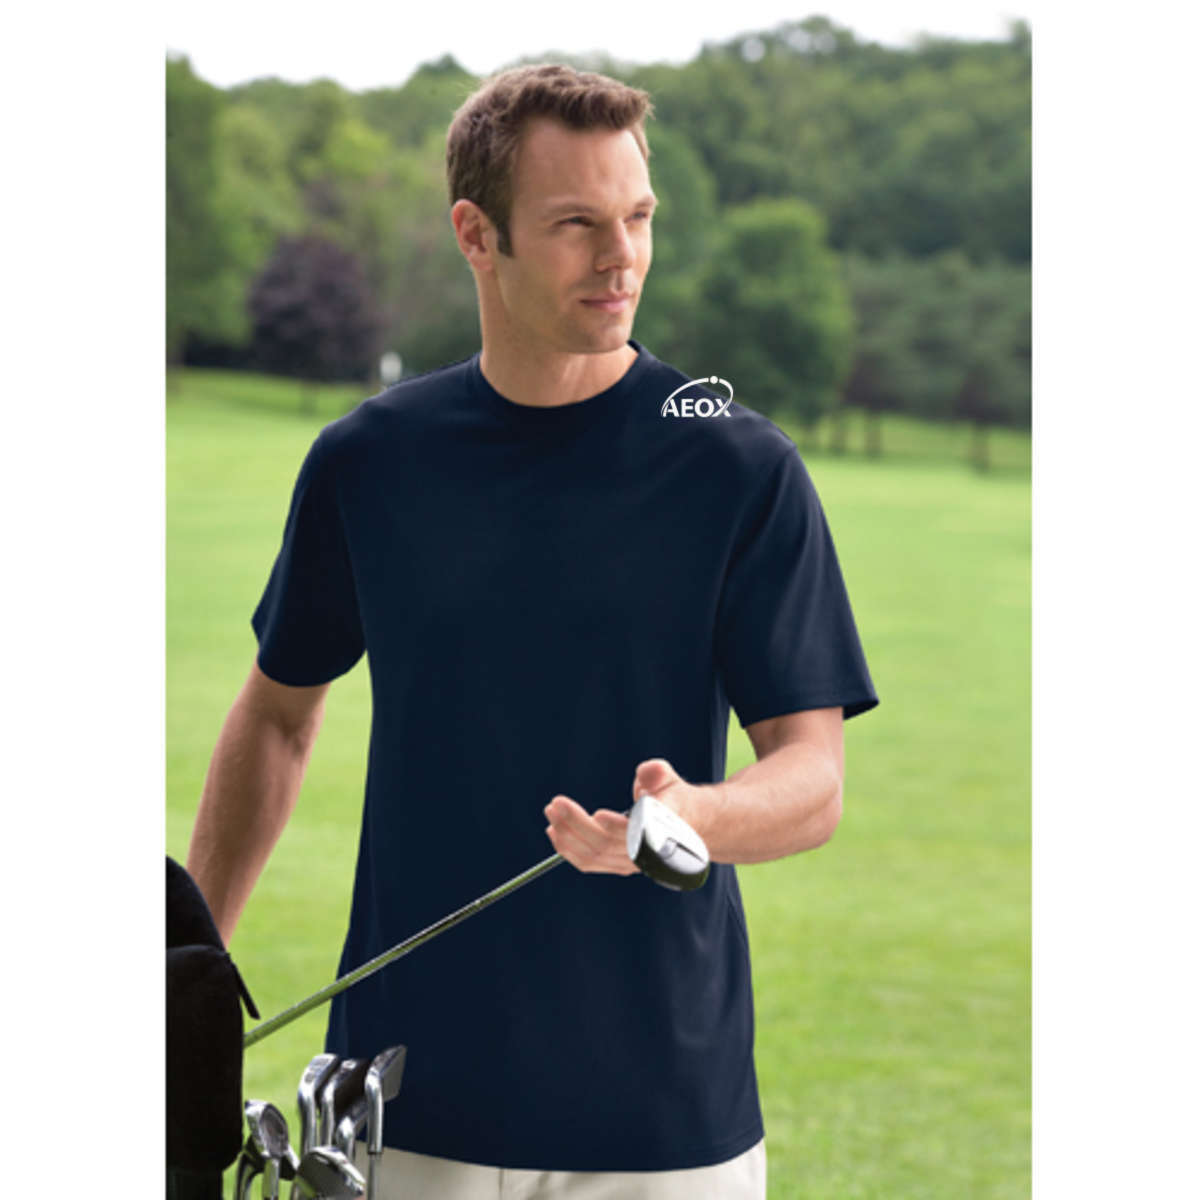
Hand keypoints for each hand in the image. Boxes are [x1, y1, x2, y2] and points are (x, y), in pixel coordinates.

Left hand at [544, 758, 707, 875]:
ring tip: (551, 814)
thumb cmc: (673, 796)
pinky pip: (589, 862)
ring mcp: (632, 863)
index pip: (640, 835)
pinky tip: (555, 833)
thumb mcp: (669, 779)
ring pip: (594, 856)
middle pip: (607, 844)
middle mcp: (646, 853)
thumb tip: (646, 775)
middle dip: (577, 824)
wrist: (686, 823)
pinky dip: (569, 850)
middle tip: (556, 803)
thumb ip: (658, 774)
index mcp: (663, 831)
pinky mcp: (618, 865)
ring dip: (567, 837)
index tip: (598, 814)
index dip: (618, 828)